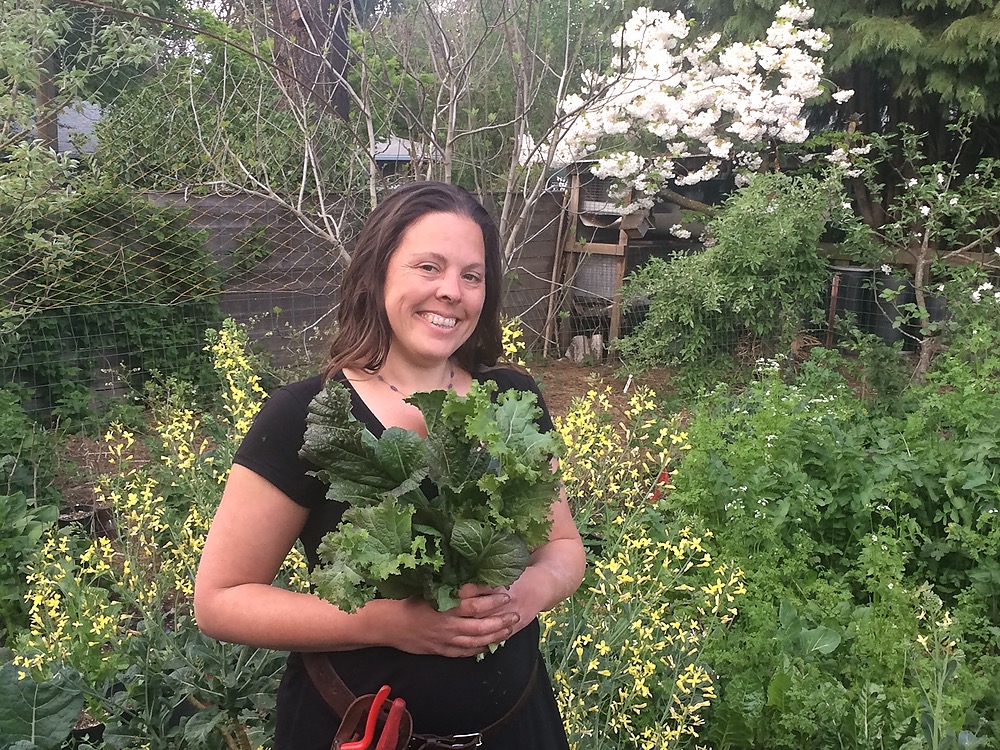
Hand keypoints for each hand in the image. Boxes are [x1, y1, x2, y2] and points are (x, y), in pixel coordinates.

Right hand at [385, 587, 519, 657]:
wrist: (389, 625)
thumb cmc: (408, 601)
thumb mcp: (428, 589)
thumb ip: (449, 587)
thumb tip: (470, 577)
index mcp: (446, 606)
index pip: (475, 603)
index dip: (492, 598)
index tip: (505, 591)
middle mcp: (449, 624)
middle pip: (481, 624)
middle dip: (501, 619)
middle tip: (515, 612)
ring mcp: (446, 639)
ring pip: (476, 640)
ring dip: (495, 635)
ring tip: (509, 628)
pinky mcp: (442, 650)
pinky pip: (464, 652)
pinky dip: (479, 649)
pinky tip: (489, 646)